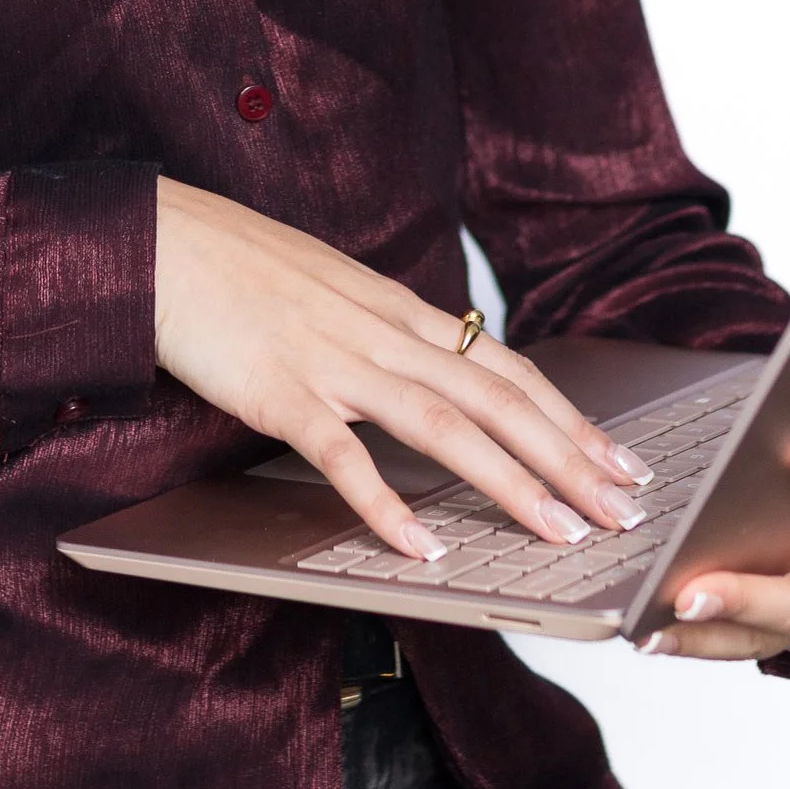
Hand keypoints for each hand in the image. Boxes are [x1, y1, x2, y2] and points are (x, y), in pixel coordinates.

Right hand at [152, 177, 651, 559]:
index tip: (620, 460)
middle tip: (624, 508)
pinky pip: (342, 454)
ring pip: (442, 424)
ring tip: (558, 532)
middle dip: (569, 457)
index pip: (505, 367)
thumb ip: (382, 331)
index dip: (569, 417)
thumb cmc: (240, 268)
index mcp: (397, 310)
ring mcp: (333, 361)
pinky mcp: (279, 392)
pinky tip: (420, 548)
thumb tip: (429, 368)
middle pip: (496, 398)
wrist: (165, 240)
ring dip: (508, 481)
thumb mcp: (332, 290)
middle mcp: (381, 332)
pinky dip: (385, 503)